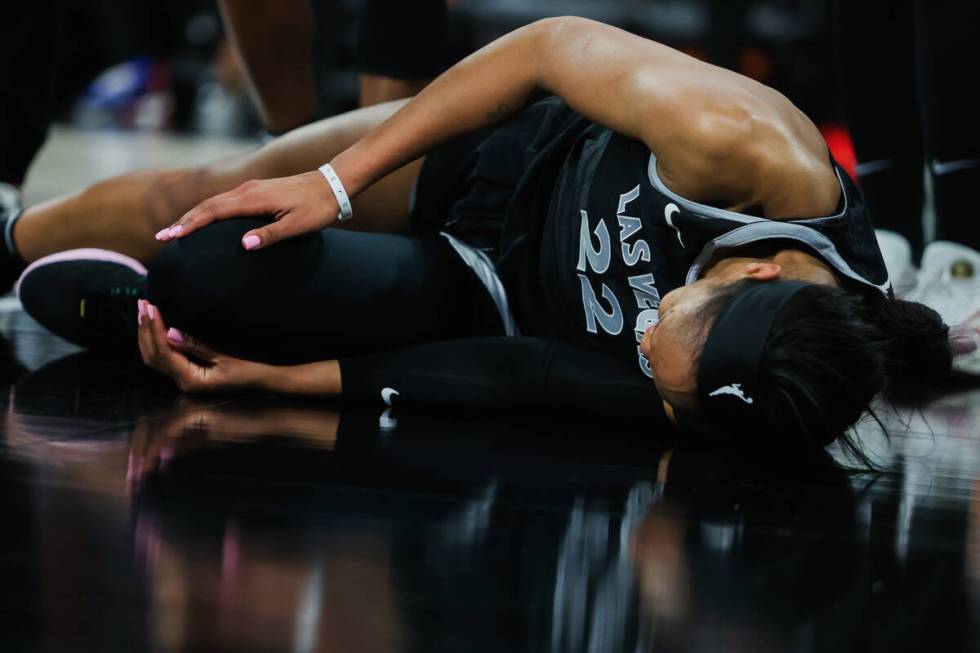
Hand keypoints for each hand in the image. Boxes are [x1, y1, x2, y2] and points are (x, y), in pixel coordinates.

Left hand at [137, 299, 270, 392]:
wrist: (272, 379)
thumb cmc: (256, 368)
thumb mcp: (228, 356)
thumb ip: (198, 346)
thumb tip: (170, 333)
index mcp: (192, 380)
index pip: (164, 352)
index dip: (155, 328)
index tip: (152, 306)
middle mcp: (185, 382)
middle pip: (153, 355)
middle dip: (145, 329)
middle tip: (143, 303)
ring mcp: (188, 378)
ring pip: (156, 357)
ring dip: (148, 333)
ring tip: (145, 310)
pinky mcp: (193, 372)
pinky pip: (166, 356)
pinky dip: (157, 339)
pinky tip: (158, 325)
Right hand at [155, 170, 337, 249]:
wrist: (331, 184)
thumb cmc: (317, 207)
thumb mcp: (297, 225)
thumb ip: (270, 235)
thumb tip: (243, 245)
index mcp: (253, 198)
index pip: (214, 212)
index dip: (191, 224)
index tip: (172, 236)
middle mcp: (247, 190)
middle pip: (207, 205)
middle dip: (184, 221)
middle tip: (162, 237)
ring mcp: (251, 188)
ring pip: (214, 202)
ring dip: (194, 215)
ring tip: (176, 230)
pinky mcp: (256, 190)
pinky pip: (225, 201)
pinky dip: (208, 211)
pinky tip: (203, 220)